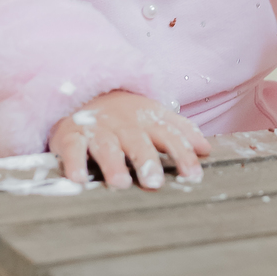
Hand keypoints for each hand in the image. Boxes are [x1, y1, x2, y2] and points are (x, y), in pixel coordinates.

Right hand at [49, 91, 210, 189]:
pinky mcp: (71, 135)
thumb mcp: (154, 116)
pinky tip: (78, 179)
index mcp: (147, 119)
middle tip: (154, 182)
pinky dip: (74, 163)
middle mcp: (123, 124)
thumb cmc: (126, 115)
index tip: (193, 176)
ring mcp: (97, 129)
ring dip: (113, 164)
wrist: (85, 93)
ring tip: (120, 183)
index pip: (169, 135)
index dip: (182, 154)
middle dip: (146, 161)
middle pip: (137, 142)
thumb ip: (180, 130)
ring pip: (106, 146)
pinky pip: (72, 148)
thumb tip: (206, 148)